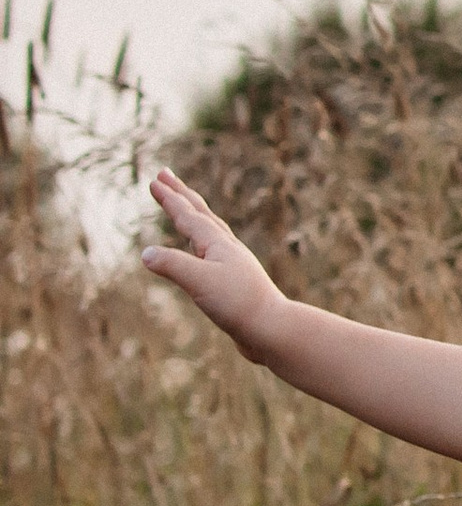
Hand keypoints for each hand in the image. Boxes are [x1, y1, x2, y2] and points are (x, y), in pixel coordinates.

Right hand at [142, 170, 286, 353]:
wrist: (273, 330)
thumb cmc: (239, 304)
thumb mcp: (199, 282)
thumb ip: (172, 265)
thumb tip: (145, 254)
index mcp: (217, 244)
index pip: (188, 215)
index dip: (170, 198)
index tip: (155, 180)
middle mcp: (226, 249)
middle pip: (201, 214)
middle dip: (180, 194)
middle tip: (164, 174)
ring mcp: (233, 265)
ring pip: (209, 232)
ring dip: (193, 215)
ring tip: (185, 207)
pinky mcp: (235, 283)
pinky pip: (212, 254)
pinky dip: (201, 244)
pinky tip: (201, 253)